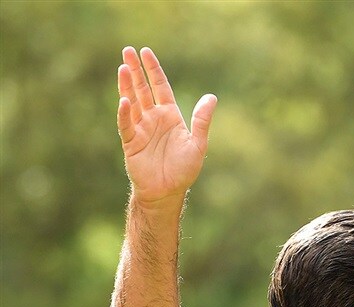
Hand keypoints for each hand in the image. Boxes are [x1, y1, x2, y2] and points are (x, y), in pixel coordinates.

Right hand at [117, 47, 215, 207]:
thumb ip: (202, 120)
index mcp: (170, 115)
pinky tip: (124, 100)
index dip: (153, 70)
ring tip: (122, 67)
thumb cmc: (183, 169)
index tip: (146, 52)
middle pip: (143, 89)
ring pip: (132, 102)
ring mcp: (140, 128)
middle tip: (127, 50)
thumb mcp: (198, 143)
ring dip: (127, 85)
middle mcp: (153, 118)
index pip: (160, 86)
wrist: (168, 191)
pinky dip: (125, 113)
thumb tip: (212, 97)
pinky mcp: (130, 142)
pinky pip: (126, 124)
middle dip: (135, 70)